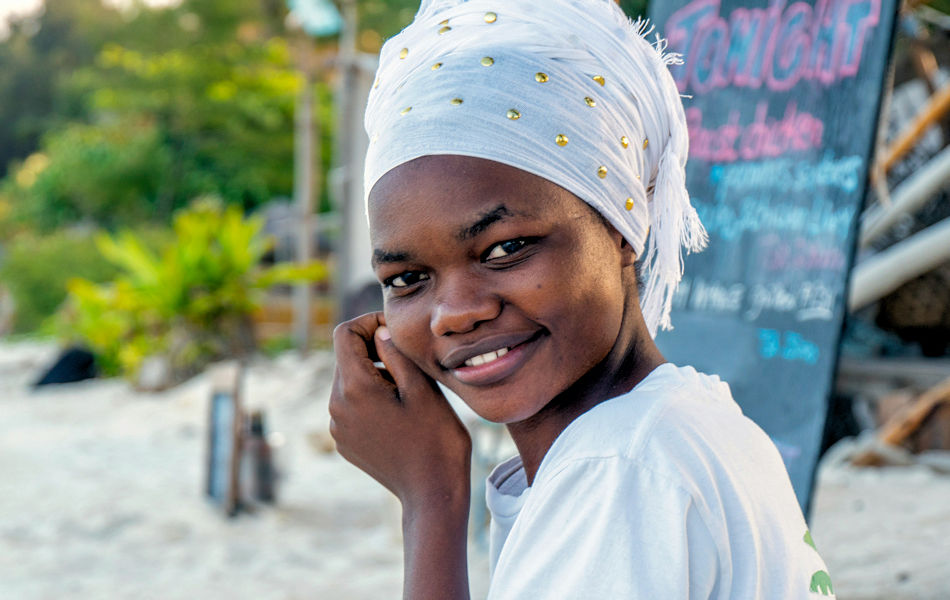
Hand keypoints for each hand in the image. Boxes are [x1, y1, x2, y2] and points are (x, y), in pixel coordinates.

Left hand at [329, 312, 471, 507]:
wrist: (432, 494)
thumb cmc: (435, 439)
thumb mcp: (421, 388)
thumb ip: (396, 354)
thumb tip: (379, 332)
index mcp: (354, 388)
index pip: (344, 333)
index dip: (368, 322)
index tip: (396, 333)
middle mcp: (336, 407)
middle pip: (346, 357)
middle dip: (373, 350)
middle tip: (410, 362)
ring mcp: (338, 428)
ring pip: (349, 382)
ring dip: (374, 375)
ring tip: (409, 391)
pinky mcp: (345, 442)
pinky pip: (352, 407)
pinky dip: (371, 398)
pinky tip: (400, 414)